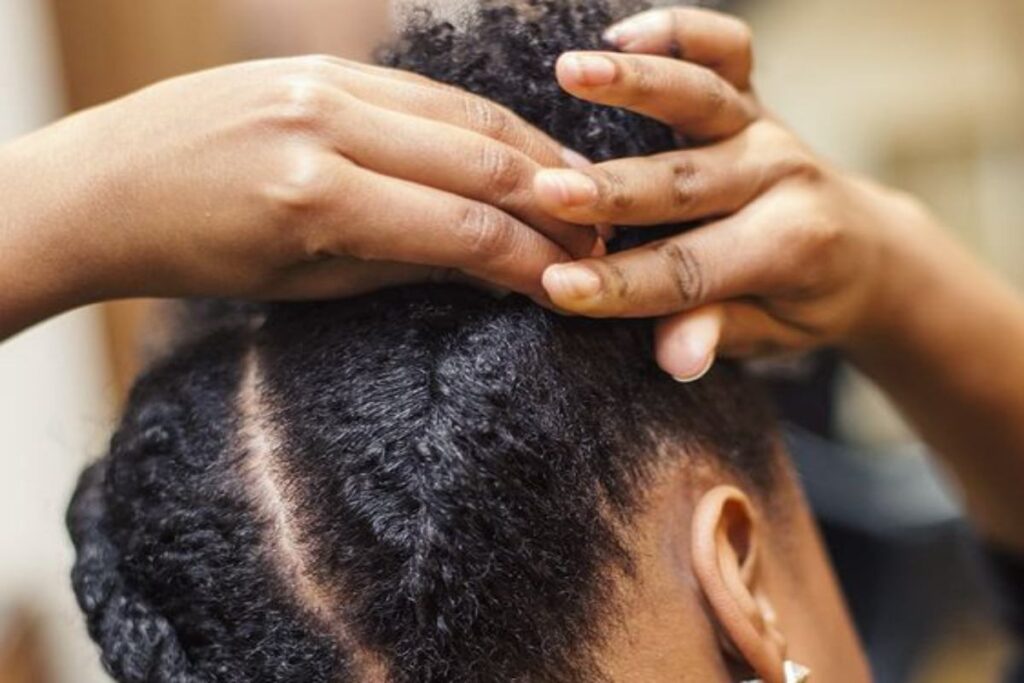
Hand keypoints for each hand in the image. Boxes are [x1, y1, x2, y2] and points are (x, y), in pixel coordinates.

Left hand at [5, 56, 598, 316]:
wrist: (103, 187)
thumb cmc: (196, 256)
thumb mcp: (305, 283)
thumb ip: (410, 267)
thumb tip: (501, 268)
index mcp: (314, 197)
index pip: (461, 227)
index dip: (532, 258)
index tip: (576, 281)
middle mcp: (324, 124)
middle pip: (479, 156)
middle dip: (553, 202)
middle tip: (600, 234)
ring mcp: (321, 79)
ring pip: (462, 111)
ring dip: (533, 152)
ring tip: (579, 192)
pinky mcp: (319, 61)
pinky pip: (424, 90)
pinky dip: (480, 121)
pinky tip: (517, 146)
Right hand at [531, 7, 920, 379]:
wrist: (865, 248)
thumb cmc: (805, 300)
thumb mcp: (770, 334)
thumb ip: (719, 333)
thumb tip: (676, 358)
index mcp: (791, 245)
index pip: (689, 269)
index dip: (620, 284)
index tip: (557, 288)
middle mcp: (782, 177)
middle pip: (685, 184)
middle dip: (612, 189)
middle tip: (547, 192)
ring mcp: (767, 129)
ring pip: (701, 99)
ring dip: (636, 83)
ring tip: (570, 71)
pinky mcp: (755, 96)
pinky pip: (728, 48)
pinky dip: (682, 31)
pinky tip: (624, 32)